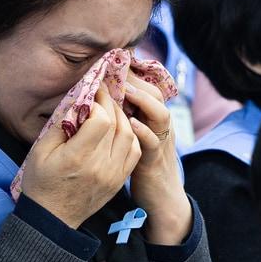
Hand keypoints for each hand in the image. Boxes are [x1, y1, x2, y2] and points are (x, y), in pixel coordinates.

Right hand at [21, 84, 141, 228]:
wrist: (52, 219)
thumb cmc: (41, 183)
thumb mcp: (40, 151)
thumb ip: (60, 125)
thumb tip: (77, 102)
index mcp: (78, 157)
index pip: (101, 119)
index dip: (97, 102)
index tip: (90, 94)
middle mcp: (100, 165)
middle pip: (117, 124)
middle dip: (110, 103)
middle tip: (102, 93)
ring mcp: (113, 175)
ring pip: (129, 136)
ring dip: (122, 118)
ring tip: (111, 109)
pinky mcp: (119, 181)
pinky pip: (134, 152)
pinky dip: (130, 136)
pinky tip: (119, 130)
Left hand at [123, 73, 191, 244]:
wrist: (161, 200)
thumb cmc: (142, 168)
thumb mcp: (134, 140)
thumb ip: (124, 121)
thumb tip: (99, 104)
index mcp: (152, 120)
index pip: (147, 88)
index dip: (133, 75)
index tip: (114, 61)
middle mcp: (160, 128)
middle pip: (155, 95)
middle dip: (137, 80)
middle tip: (117, 68)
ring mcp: (161, 143)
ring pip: (160, 114)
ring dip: (142, 100)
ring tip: (125, 90)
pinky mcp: (155, 161)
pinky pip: (153, 142)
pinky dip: (143, 131)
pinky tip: (130, 124)